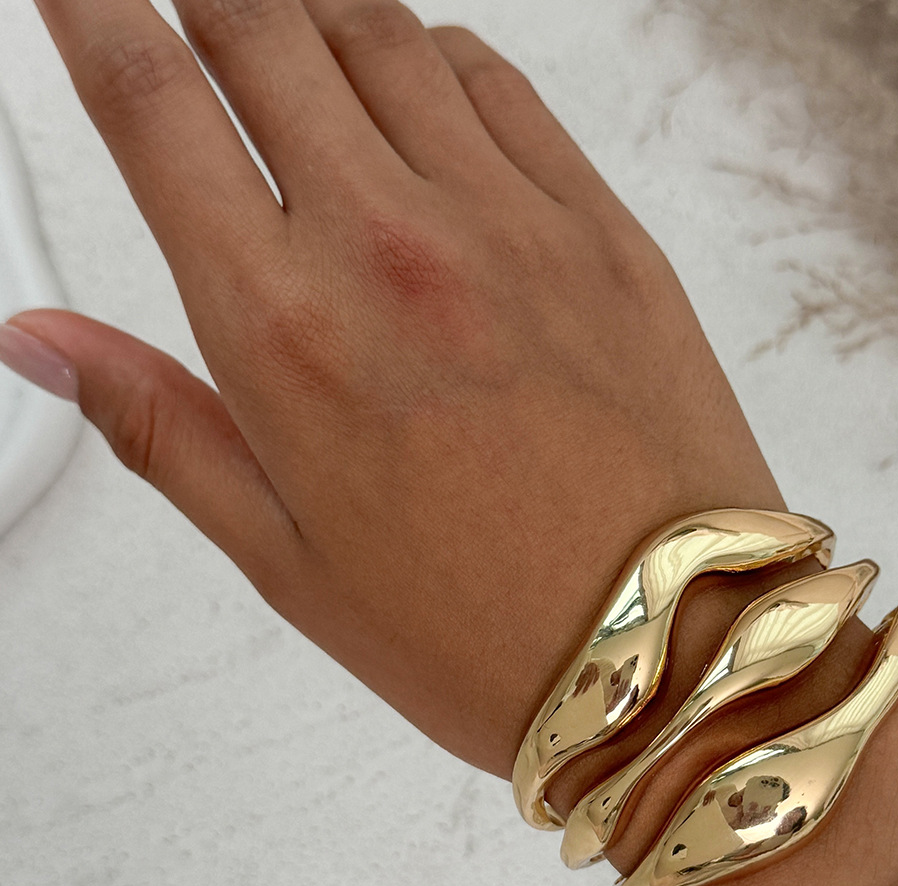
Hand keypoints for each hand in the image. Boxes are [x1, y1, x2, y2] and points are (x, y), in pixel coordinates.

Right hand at [13, 0, 784, 776]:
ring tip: (287, 45)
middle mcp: (394, 250)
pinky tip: (417, 92)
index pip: (151, 103)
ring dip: (311, 15)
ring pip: (379, 31)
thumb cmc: (486, 636)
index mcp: (288, 337)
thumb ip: (161, 427)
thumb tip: (42, 341)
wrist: (674, 649)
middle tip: (185, 19)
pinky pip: (501, 85)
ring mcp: (512, 225)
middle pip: (259, 25)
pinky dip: (435, 58)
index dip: (88, 13)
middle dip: (203, 0)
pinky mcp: (606, 231)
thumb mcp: (290, 563)